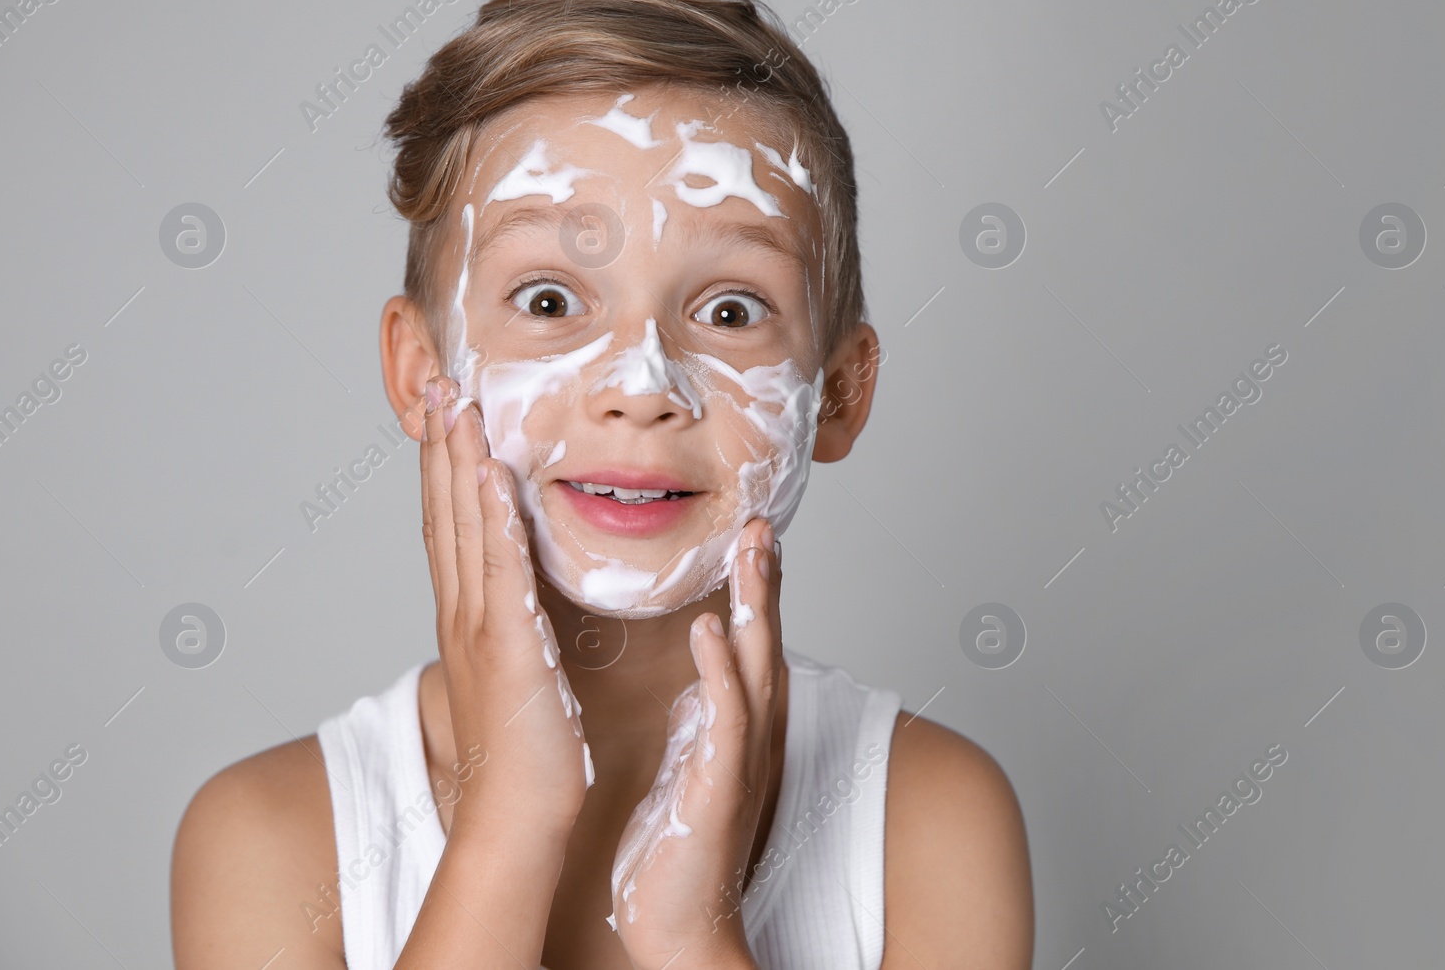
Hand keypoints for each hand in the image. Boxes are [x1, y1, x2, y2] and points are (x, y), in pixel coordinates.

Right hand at [419, 376, 589, 843]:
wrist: (517, 816)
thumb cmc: (528, 755)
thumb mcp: (520, 675)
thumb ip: (519, 631)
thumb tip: (528, 604)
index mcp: (468, 619)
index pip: (452, 525)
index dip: (446, 467)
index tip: (447, 414)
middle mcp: (463, 612)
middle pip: (445, 511)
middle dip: (441, 444)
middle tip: (437, 382)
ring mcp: (479, 625)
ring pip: (464, 525)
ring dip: (458, 460)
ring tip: (456, 402)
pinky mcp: (508, 641)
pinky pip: (498, 564)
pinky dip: (489, 514)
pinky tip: (488, 471)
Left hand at [608, 518, 781, 969]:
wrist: (680, 925)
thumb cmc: (678, 850)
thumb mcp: (691, 767)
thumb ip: (701, 721)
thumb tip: (698, 682)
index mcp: (738, 727)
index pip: (750, 643)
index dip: (754, 588)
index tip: (750, 534)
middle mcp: (750, 735)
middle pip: (765, 640)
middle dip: (766, 578)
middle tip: (761, 518)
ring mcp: (740, 758)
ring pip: (756, 664)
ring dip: (755, 603)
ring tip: (751, 547)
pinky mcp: (719, 783)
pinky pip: (727, 715)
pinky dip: (720, 667)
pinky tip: (709, 625)